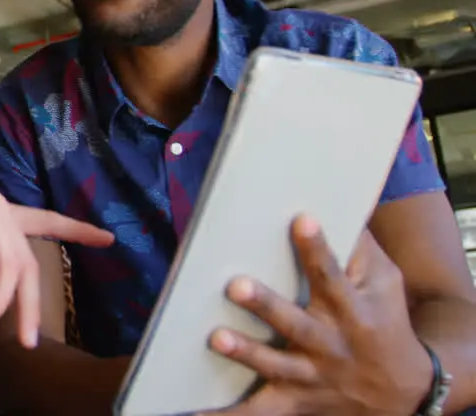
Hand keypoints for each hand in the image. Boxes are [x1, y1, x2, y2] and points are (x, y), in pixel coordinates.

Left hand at [202, 215, 431, 414]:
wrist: (406, 391)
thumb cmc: (386, 323)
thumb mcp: (385, 284)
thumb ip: (360, 249)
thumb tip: (335, 206)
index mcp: (350, 309)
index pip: (332, 275)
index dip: (318, 248)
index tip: (301, 219)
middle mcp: (329, 343)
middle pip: (295, 323)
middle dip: (265, 304)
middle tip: (235, 285)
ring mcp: (310, 375)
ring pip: (276, 366)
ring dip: (246, 353)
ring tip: (215, 338)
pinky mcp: (295, 399)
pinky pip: (259, 411)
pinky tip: (195, 413)